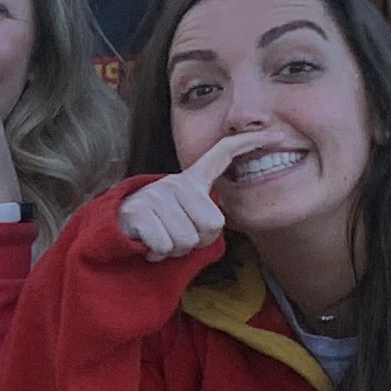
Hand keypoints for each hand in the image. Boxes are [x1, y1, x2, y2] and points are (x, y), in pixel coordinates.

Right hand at [116, 133, 258, 262]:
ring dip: (174, 249)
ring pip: (186, 240)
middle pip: (211, 225)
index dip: (249, 144)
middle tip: (175, 235)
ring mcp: (156, 196)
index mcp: (191, 181)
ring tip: (160, 238)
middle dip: (195, 241)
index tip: (276, 136)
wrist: (114, 227)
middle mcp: (175, 183)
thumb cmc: (158, 225)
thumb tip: (216, 221)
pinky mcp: (139, 213)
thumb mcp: (183, 213)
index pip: (223, 154)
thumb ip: (205, 213)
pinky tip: (147, 243)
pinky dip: (157, 253)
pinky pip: (165, 246)